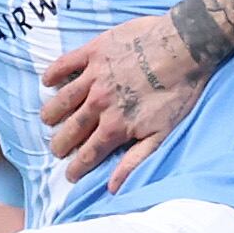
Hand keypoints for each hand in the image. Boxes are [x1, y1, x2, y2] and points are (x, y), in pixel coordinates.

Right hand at [41, 10, 204, 188]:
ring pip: (63, 99)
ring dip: (52, 113)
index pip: (89, 153)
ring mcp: (95, 76)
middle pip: (71, 129)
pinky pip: (66, 63)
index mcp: (115, 125)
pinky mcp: (95, 51)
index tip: (70, 175)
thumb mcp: (163, 134)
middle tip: (56, 149)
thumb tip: (114, 187)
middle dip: (61, 144)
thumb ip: (136, 160)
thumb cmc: (180, 91)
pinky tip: (48, 82)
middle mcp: (99, 103)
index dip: (77, 167)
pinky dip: (54, 74)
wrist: (186, 45)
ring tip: (47, 120)